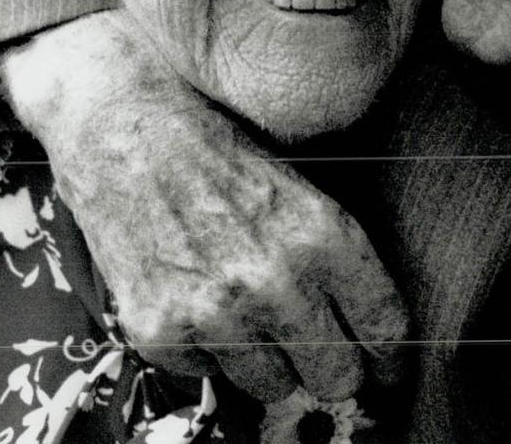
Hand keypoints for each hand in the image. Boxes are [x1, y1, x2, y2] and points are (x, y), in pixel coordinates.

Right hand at [0, 11, 407, 403]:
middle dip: (333, 365)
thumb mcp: (301, 184)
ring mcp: (214, 311)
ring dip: (269, 361)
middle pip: (336, 377)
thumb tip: (374, 331)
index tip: (384, 365)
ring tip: (248, 312)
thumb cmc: (214, 146)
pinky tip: (196, 298)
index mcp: (322, 235)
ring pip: (275, 387)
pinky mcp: (159, 330)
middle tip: (315, 343)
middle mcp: (273, 280)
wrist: (121, 124)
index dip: (389, 355)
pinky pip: (208, 376)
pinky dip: (206, 349)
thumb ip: (340, 256)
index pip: (386, 331)